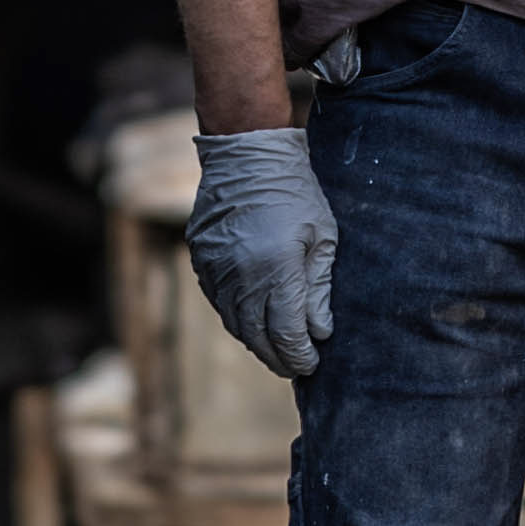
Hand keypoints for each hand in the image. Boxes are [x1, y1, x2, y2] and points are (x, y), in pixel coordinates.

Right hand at [186, 128, 339, 379]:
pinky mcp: (202, 262)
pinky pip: (220, 303)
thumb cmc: (296, 194)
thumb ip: (319, 289)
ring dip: (257, 343)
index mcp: (276, 271)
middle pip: (258, 336)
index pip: (287, 332)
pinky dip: (238, 319)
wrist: (247, 157)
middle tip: (295, 367)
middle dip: (278, 357)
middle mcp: (242, 277)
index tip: (312, 364)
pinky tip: (253, 324)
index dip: (299, 354)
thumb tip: (320, 332)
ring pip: (236, 324)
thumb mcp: (322, 238)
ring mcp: (217, 271)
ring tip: (276, 352)